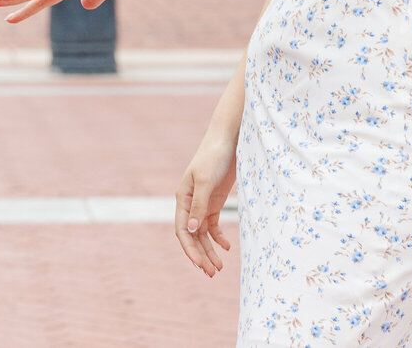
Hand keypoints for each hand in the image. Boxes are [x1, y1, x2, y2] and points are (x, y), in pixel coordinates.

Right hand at [175, 134, 236, 276]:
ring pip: (203, 234)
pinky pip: (213, 225)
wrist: (229, 139)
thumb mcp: (207, 181)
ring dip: (210, 250)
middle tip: (212, 273)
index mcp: (183, 198)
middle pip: (192, 236)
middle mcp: (190, 203)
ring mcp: (203, 203)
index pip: (182, 230)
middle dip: (201, 255)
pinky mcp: (215, 201)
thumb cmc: (214, 156)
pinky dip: (219, 237)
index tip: (199, 264)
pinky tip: (227, 247)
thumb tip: (191, 230)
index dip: (189, 249)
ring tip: (219, 268)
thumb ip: (200, 206)